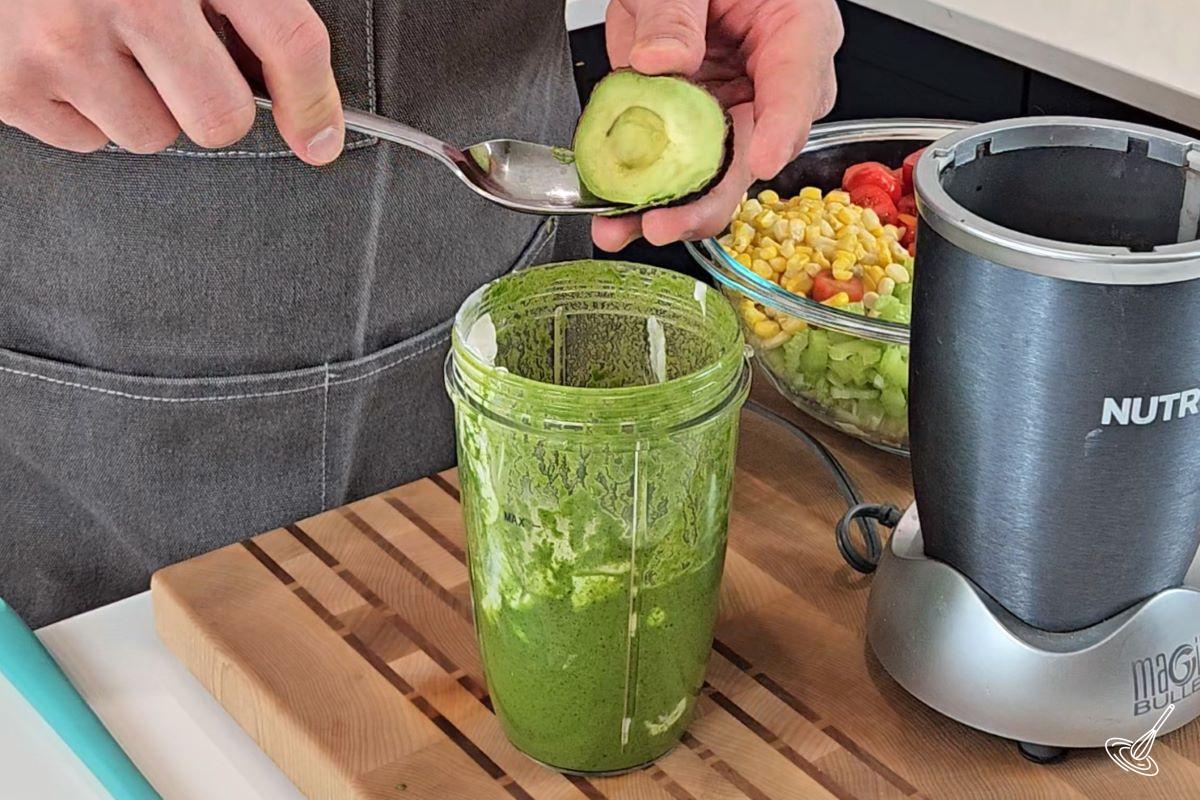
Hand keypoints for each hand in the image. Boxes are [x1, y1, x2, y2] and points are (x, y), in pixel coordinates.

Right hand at [0, 0, 343, 164]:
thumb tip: (292, 80)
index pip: (289, 40)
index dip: (314, 100)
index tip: (319, 135)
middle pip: (220, 117)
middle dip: (212, 100)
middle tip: (181, 61)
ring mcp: (61, 42)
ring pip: (152, 134)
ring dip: (142, 102)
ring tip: (106, 42)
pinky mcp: (9, 83)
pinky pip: (87, 140)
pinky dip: (84, 108)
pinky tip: (65, 54)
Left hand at [593, 0, 841, 249]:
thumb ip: (673, 12)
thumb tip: (661, 58)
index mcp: (797, 30)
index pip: (797, 86)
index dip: (780, 130)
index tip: (759, 163)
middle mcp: (773, 81)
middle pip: (755, 152)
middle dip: (708, 198)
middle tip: (665, 221)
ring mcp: (735, 108)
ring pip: (714, 174)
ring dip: (668, 207)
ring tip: (622, 227)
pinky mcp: (699, 125)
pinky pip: (679, 166)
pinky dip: (645, 191)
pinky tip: (614, 212)